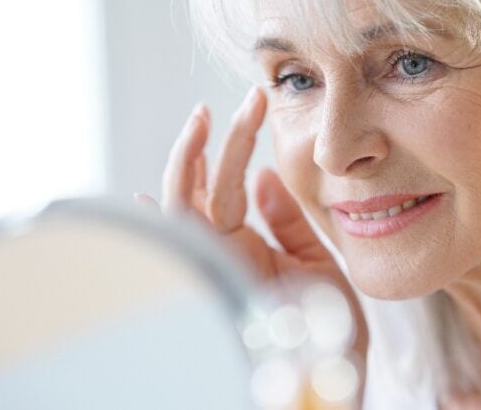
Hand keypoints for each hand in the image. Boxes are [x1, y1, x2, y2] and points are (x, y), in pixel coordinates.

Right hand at [137, 87, 367, 365]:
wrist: (331, 379)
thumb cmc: (328, 327)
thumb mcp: (314, 262)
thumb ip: (288, 222)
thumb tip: (263, 175)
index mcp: (250, 241)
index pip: (229, 184)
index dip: (234, 143)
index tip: (253, 105)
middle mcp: (225, 249)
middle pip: (206, 184)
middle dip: (217, 141)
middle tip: (240, 101)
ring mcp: (214, 264)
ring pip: (185, 203)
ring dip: (191, 159)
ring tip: (203, 119)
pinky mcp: (212, 280)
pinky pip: (180, 244)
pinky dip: (164, 219)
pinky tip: (148, 198)